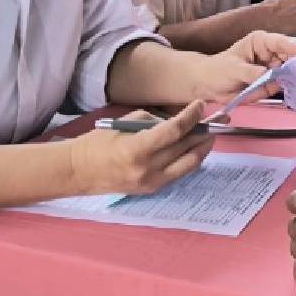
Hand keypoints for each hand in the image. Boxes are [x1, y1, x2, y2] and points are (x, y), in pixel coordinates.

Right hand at [69, 104, 214, 195]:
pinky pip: (179, 173)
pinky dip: (190, 160)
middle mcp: (148, 169)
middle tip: (217, 120)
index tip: (200, 105)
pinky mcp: (152, 190)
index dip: (191, 116)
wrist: (79, 172)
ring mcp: (151, 182)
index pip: (174, 131)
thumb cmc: (97, 143)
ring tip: (210, 134)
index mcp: (137, 149)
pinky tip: (194, 149)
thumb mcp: (124, 124)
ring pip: (189, 164)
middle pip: (186, 148)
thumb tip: (178, 121)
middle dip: (204, 131)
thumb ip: (152, 122)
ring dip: (202, 148)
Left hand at [197, 30, 295, 101]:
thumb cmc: (218, 70)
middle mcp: (270, 53)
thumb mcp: (233, 69)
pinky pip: (284, 85)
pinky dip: (290, 89)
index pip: (281, 42)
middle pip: (291, 57)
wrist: (209, 85)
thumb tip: (269, 76)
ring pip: (291, 72)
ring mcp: (273, 68)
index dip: (295, 48)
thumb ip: (252, 72)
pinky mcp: (272, 82)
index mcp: (261, 42)